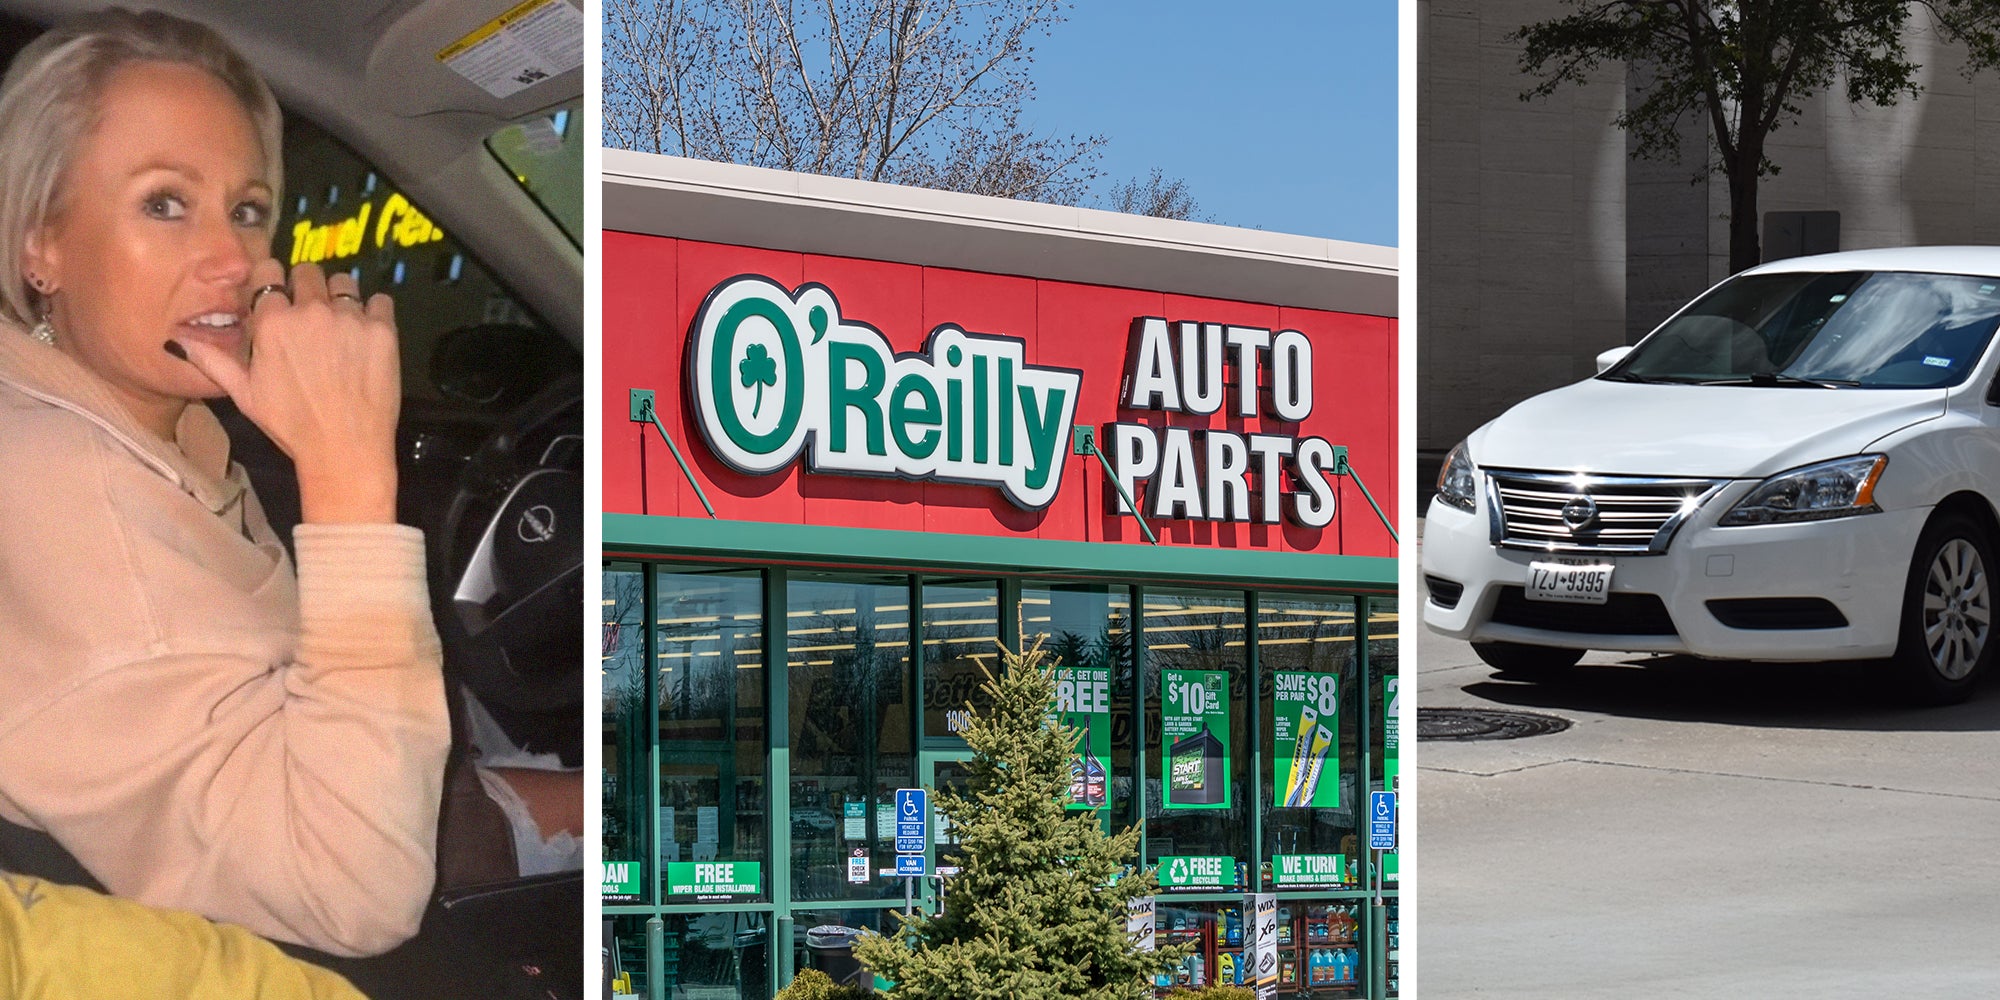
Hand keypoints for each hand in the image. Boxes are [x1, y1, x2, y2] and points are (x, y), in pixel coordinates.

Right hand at [172, 260, 400, 523]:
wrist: (344, 447)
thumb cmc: (291, 425)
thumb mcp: (245, 395)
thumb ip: (213, 360)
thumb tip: (177, 339)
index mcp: (272, 321)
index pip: (269, 272)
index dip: (274, 281)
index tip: (280, 294)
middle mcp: (311, 311)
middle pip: (308, 273)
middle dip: (307, 287)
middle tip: (312, 314)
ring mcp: (349, 318)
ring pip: (345, 282)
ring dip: (341, 296)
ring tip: (342, 322)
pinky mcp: (383, 329)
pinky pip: (381, 300)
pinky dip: (375, 311)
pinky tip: (368, 332)